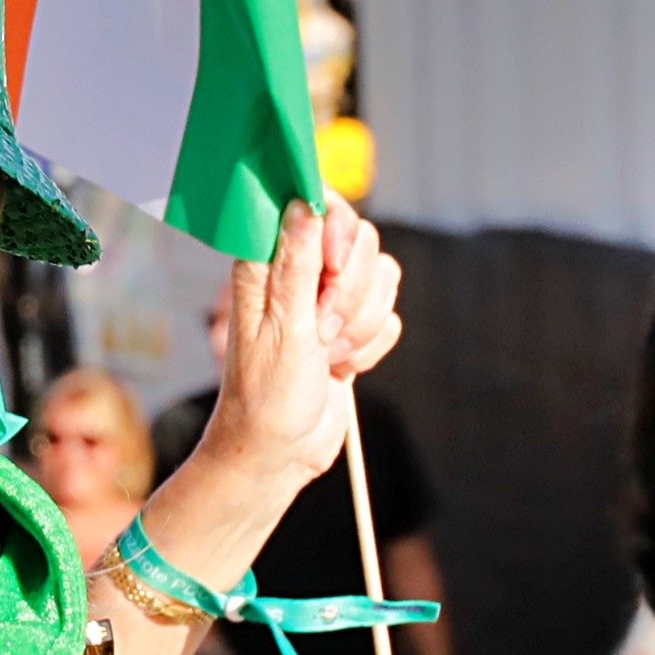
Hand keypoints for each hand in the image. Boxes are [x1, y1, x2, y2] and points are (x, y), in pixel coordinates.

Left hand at [203, 201, 406, 495]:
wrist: (279, 451)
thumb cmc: (266, 396)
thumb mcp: (283, 328)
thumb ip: (297, 265)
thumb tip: (304, 203)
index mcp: (270, 263)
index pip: (314, 203)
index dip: (336, 226)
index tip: (333, 263)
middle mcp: (302, 272)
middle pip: (360, 239)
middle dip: (352, 290)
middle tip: (322, 329)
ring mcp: (330, 300)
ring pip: (381, 278)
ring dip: (362, 324)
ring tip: (328, 354)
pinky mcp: (352, 327)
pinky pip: (389, 315)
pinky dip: (371, 346)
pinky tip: (341, 368)